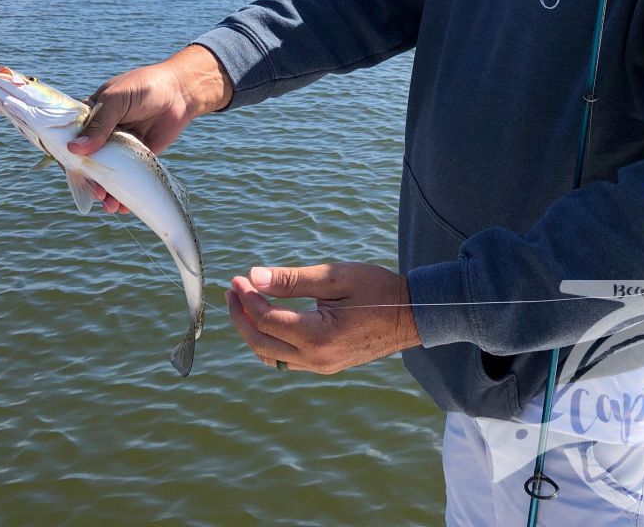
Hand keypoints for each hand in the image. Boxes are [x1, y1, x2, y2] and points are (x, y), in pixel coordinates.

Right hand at [67, 44, 231, 212]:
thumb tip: (74, 150)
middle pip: (87, 162)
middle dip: (90, 181)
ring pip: (106, 173)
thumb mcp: (118, 100)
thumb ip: (99, 124)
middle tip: (97, 193)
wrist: (182, 91)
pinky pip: (127, 177)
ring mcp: (119, 146)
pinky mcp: (138, 156)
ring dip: (106, 191)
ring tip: (110, 205)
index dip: (66, 157)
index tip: (71, 172)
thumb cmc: (145, 86)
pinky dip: (124, 192)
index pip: (69, 139)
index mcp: (90, 115)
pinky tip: (125, 204)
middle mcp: (101, 133)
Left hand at [226, 262, 420, 372]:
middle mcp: (315, 359)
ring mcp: (320, 367)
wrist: (412, 315)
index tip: (237, 277)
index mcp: (317, 336)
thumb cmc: (377, 289)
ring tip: (243, 303)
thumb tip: (254, 276)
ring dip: (252, 331)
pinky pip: (285, 360)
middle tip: (231, 290)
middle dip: (240, 316)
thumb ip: (293, 280)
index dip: (246, 298)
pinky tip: (268, 320)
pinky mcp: (325, 366)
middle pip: (260, 343)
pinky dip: (268, 342)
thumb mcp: (335, 277)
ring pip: (269, 356)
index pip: (266, 319)